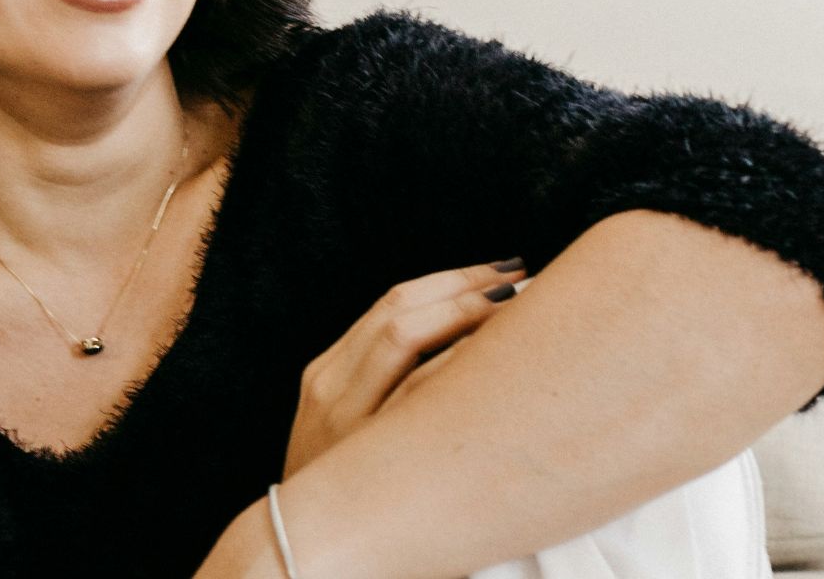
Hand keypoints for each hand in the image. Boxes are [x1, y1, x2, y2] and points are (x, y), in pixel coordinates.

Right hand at [282, 258, 525, 478]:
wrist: (298, 557)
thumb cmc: (342, 496)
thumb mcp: (344, 431)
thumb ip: (380, 390)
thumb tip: (460, 348)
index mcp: (326, 373)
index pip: (392, 301)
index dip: (452, 279)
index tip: (503, 273)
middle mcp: (330, 386)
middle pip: (401, 307)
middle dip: (467, 286)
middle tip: (526, 279)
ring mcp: (343, 416)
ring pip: (403, 335)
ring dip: (467, 312)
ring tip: (522, 307)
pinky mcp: (360, 449)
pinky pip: (412, 389)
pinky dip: (454, 361)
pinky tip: (497, 358)